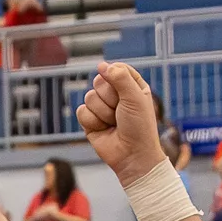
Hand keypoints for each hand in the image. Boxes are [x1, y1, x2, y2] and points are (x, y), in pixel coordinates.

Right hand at [76, 62, 167, 178]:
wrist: (132, 155)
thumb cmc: (140, 127)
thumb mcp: (135, 97)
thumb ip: (119, 77)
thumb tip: (101, 65)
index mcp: (131, 87)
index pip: (116, 69)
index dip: (116, 77)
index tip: (124, 91)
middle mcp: (116, 96)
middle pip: (99, 81)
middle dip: (109, 98)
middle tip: (121, 111)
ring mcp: (102, 108)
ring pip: (89, 97)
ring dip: (103, 112)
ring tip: (114, 123)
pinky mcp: (90, 121)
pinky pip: (81, 112)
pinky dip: (92, 122)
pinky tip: (104, 130)